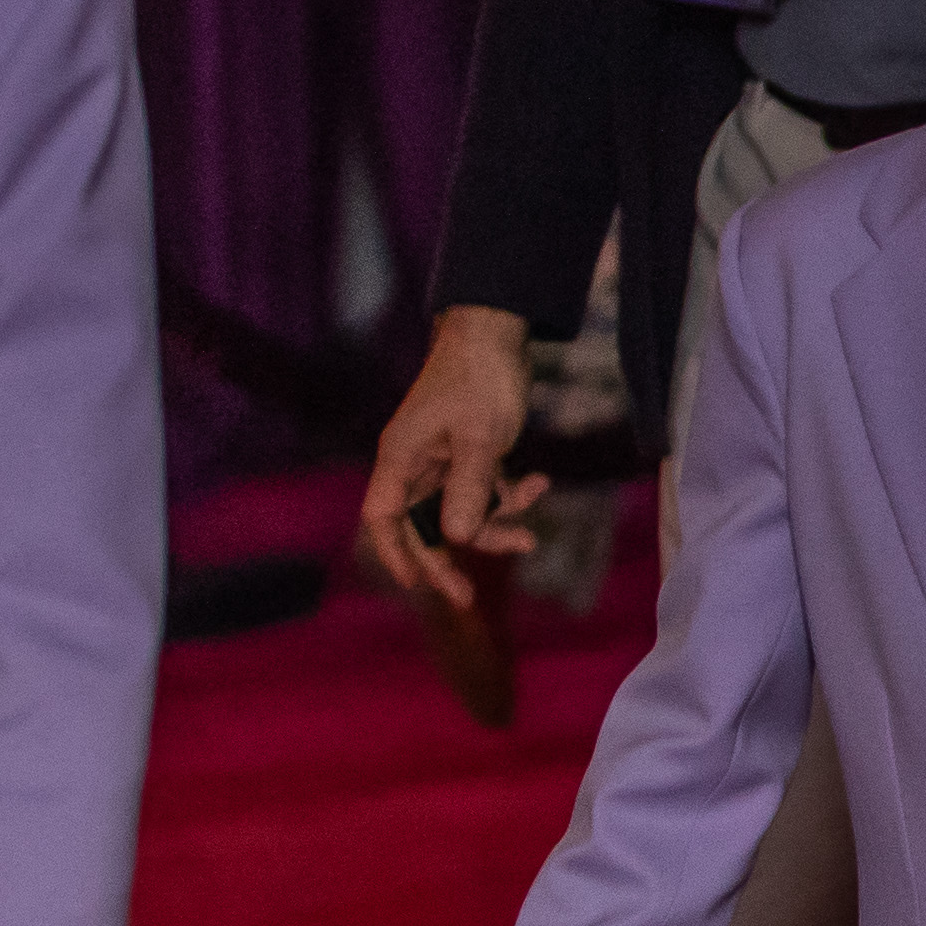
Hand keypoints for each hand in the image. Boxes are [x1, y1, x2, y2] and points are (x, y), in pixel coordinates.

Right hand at [359, 306, 550, 613]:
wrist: (499, 330)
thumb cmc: (480, 378)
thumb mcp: (479, 437)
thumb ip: (467, 489)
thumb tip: (455, 537)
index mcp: (402, 457)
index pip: (384, 518)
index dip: (394, 554)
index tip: (416, 583)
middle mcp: (416, 462)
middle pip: (423, 525)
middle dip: (448, 557)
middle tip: (468, 596)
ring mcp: (443, 458)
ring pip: (459, 511)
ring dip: (492, 525)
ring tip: (530, 538)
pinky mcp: (469, 451)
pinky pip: (483, 488)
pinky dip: (509, 493)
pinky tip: (541, 483)